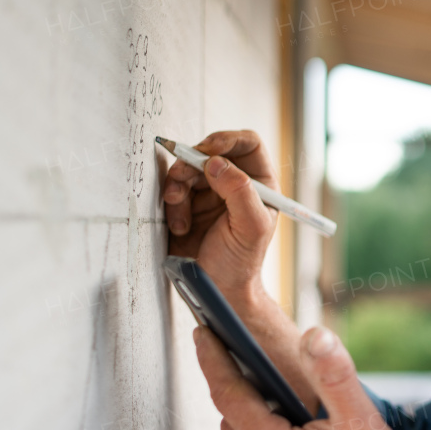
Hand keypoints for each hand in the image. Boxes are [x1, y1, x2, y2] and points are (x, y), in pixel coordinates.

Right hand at [163, 130, 276, 301]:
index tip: (208, 149)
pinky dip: (171, 205)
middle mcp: (234, 183)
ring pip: (187, 169)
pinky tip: (180, 226)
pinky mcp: (187, 204)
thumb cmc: (240, 263)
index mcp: (259, 183)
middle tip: (180, 178)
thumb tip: (217, 162)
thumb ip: (239, 192)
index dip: (227, 140)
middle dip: (191, 165)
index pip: (247, 143)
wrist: (214, 289)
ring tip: (181, 217)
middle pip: (209, 152)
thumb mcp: (249, 228)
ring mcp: (209, 192)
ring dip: (178, 189)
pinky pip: (172, 189)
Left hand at [194, 324, 427, 429]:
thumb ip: (334, 375)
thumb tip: (314, 336)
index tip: (203, 332)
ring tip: (278, 401)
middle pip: (232, 420)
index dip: (214, 359)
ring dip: (253, 422)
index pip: (229, 394)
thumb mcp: (362, 422)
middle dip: (238, 388)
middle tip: (248, 358)